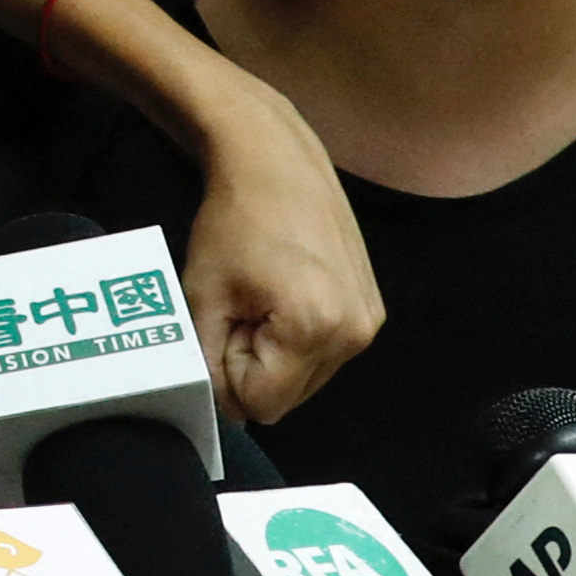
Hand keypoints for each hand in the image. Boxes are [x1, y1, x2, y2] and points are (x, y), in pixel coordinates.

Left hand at [180, 78, 382, 419]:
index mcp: (314, 330)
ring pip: (307, 378)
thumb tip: (225, 410)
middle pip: (289, 397)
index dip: (228, 374)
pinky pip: (325, 353)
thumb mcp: (202, 296)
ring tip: (261, 298)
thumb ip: (208, 362)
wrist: (276, 165)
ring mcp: (369, 322)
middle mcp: (355, 334)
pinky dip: (297, 338)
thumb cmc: (232, 224)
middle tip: (240, 310)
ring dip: (275, 354)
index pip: (261, 404)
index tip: (224, 324)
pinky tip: (283, 294)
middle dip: (254, 367)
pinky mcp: (372, 309)